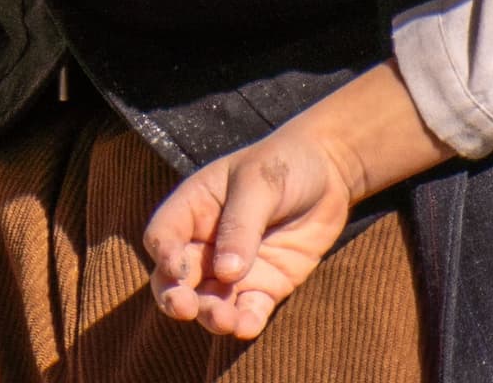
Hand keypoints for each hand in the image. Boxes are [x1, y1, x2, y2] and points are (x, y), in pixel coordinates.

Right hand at [146, 63, 448, 338]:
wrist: (328, 176)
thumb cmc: (284, 166)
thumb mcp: (260, 182)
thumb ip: (241, 224)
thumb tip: (226, 273)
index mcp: (194, 208)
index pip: (163, 235)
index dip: (163, 254)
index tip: (176, 268)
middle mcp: (205, 244)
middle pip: (176, 278)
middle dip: (175, 297)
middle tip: (184, 309)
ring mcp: (234, 271)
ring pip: (209, 301)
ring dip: (211, 315)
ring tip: (224, 321)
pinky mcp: (264, 288)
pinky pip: (248, 311)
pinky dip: (244, 323)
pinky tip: (247, 326)